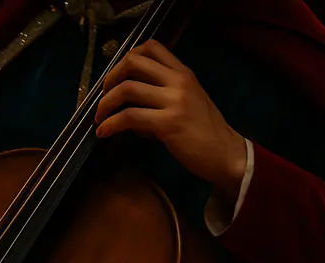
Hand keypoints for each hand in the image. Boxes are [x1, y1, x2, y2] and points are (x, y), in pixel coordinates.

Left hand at [94, 40, 247, 196]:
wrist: (224, 153)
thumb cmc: (203, 131)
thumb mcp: (186, 101)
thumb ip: (161, 92)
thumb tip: (127, 98)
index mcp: (183, 73)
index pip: (151, 46)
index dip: (126, 58)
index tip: (116, 77)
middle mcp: (179, 81)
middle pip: (133, 62)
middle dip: (110, 78)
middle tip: (103, 96)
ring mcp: (174, 101)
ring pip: (127, 89)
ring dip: (105, 104)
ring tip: (99, 119)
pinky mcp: (168, 123)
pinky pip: (129, 117)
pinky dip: (110, 124)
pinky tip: (104, 133)